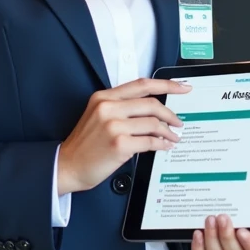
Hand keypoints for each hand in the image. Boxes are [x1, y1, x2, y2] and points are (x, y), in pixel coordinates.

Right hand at [57, 78, 191, 194]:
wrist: (67, 165)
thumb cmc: (85, 144)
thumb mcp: (98, 115)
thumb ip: (121, 107)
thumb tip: (154, 109)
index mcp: (104, 97)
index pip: (142, 84)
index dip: (167, 84)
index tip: (183, 87)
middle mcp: (108, 107)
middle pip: (151, 103)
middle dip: (171, 113)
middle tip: (178, 121)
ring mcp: (113, 125)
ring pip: (153, 123)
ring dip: (168, 132)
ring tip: (172, 137)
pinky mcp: (119, 144)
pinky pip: (149, 141)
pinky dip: (161, 144)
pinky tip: (163, 146)